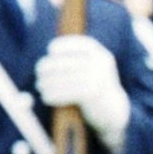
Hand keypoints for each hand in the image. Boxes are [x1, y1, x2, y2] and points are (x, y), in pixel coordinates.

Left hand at [36, 34, 131, 153]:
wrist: (113, 109)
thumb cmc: (94, 86)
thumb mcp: (90, 67)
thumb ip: (74, 60)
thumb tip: (45, 60)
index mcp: (99, 54)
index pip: (75, 44)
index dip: (60, 46)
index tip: (51, 52)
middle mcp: (100, 63)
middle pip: (64, 62)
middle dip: (47, 67)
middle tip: (38, 73)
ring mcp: (97, 78)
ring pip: (62, 78)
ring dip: (47, 83)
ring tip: (40, 86)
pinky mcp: (93, 93)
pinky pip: (66, 92)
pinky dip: (53, 95)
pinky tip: (46, 97)